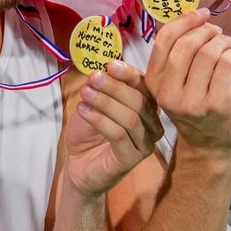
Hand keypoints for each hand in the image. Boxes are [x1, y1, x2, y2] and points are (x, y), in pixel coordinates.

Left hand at [64, 61, 162, 197]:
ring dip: (105, 102)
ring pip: (130, 118)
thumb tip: (104, 68)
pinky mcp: (131, 159)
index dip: (129, 74)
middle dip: (114, 87)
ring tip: (85, 93)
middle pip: (140, 101)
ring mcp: (145, 145)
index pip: (146, 87)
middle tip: (93, 78)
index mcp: (148, 108)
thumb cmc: (89, 134)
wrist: (78, 165)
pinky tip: (83, 110)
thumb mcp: (95, 104)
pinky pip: (119, 135)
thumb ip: (104, 88)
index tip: (109, 65)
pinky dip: (99, 119)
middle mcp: (152, 126)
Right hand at [146, 9, 230, 151]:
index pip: (164, 40)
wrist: (208, 143)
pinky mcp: (215, 105)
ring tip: (225, 43)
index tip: (200, 14)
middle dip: (205, 30)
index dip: (184, 21)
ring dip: (221, 41)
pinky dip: (230, 55)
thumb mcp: (171, 84)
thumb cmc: (192, 105)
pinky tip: (230, 59)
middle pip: (186, 45)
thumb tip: (190, 16)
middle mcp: (167, 92)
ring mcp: (191, 101)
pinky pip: (225, 65)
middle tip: (216, 32)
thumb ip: (173, 55)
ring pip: (208, 53)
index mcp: (153, 82)